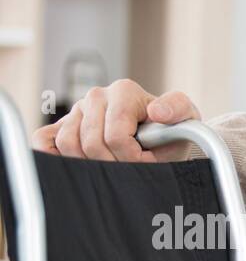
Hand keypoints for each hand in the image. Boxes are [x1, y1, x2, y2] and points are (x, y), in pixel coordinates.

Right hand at [31, 79, 200, 162]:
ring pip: (69, 145)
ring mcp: (77, 110)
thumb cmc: (172, 130)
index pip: (116, 136)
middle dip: (114, 165)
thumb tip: (156, 112)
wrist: (162, 136)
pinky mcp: (62, 124)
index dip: (132, 158)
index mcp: (123, 91)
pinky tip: (75, 166)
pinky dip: (53, 155)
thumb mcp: (186, 117)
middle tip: (132, 169)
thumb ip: (178, 110)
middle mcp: (96, 97)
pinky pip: (44, 139)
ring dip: (91, 164)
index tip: (147, 163)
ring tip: (114, 166)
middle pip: (91, 143)